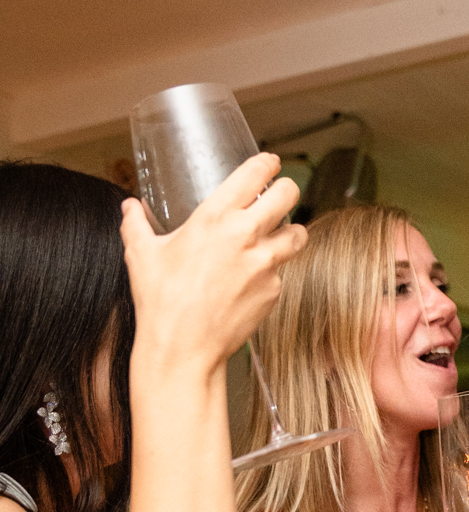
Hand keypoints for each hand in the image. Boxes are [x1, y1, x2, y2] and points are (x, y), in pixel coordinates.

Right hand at [121, 154, 305, 375]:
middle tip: (279, 195)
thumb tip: (129, 207)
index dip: (268, 163)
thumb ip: (136, 224)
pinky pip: (282, 272)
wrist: (182, 348)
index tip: (271, 163)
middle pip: (289, 194)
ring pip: (298, 234)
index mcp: (216, 217)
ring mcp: (265, 264)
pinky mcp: (274, 290)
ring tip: (276, 236)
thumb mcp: (142, 255)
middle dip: (286, 190)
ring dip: (289, 231)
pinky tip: (252, 279)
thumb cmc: (161, 301)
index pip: (256, 173)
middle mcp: (247, 235)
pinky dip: (272, 272)